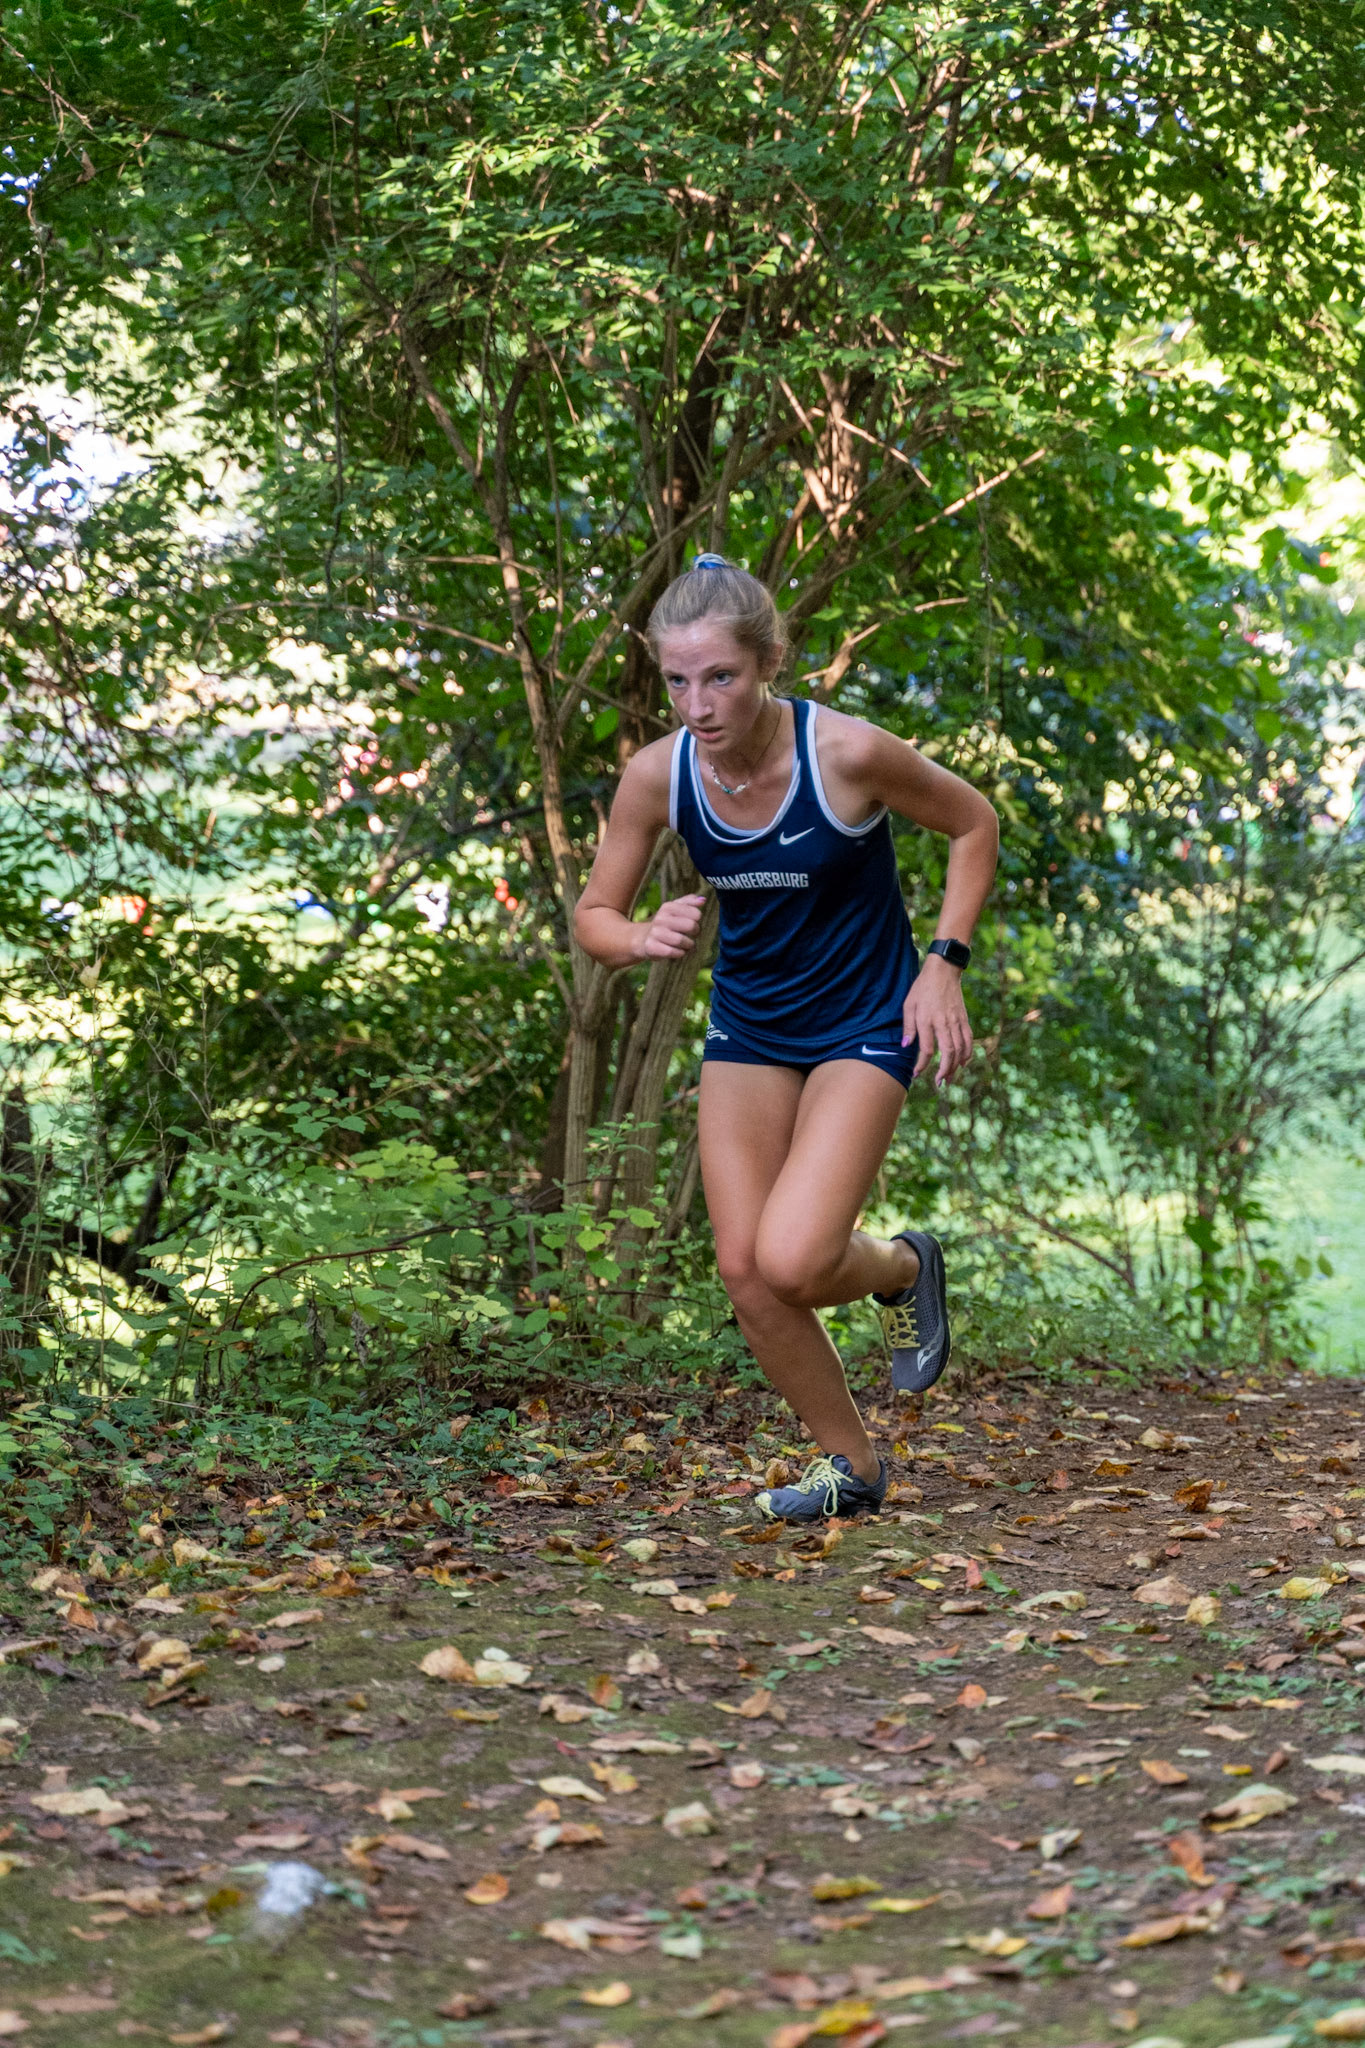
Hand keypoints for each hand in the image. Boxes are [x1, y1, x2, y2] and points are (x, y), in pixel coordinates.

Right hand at [636, 892, 706, 960]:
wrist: (643, 938)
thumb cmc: (666, 923)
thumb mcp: (675, 908)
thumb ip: (689, 902)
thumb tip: (703, 900)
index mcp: (668, 907)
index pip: (696, 914)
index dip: (698, 921)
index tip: (693, 923)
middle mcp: (660, 918)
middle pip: (690, 926)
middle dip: (696, 933)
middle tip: (693, 935)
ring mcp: (655, 933)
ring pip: (681, 941)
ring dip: (689, 945)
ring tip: (687, 945)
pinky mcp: (651, 947)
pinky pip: (673, 952)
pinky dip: (680, 953)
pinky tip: (679, 951)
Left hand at [902, 954, 973, 1087]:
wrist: (943, 971)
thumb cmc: (922, 988)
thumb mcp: (909, 1004)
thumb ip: (908, 1026)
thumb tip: (905, 1046)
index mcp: (927, 1020)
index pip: (927, 1049)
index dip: (922, 1065)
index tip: (917, 1074)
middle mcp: (943, 1023)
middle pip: (948, 1052)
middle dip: (944, 1070)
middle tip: (940, 1083)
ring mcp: (956, 1021)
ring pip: (960, 1049)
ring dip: (956, 1066)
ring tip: (950, 1078)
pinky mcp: (964, 1019)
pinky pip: (968, 1040)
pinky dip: (967, 1053)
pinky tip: (963, 1063)